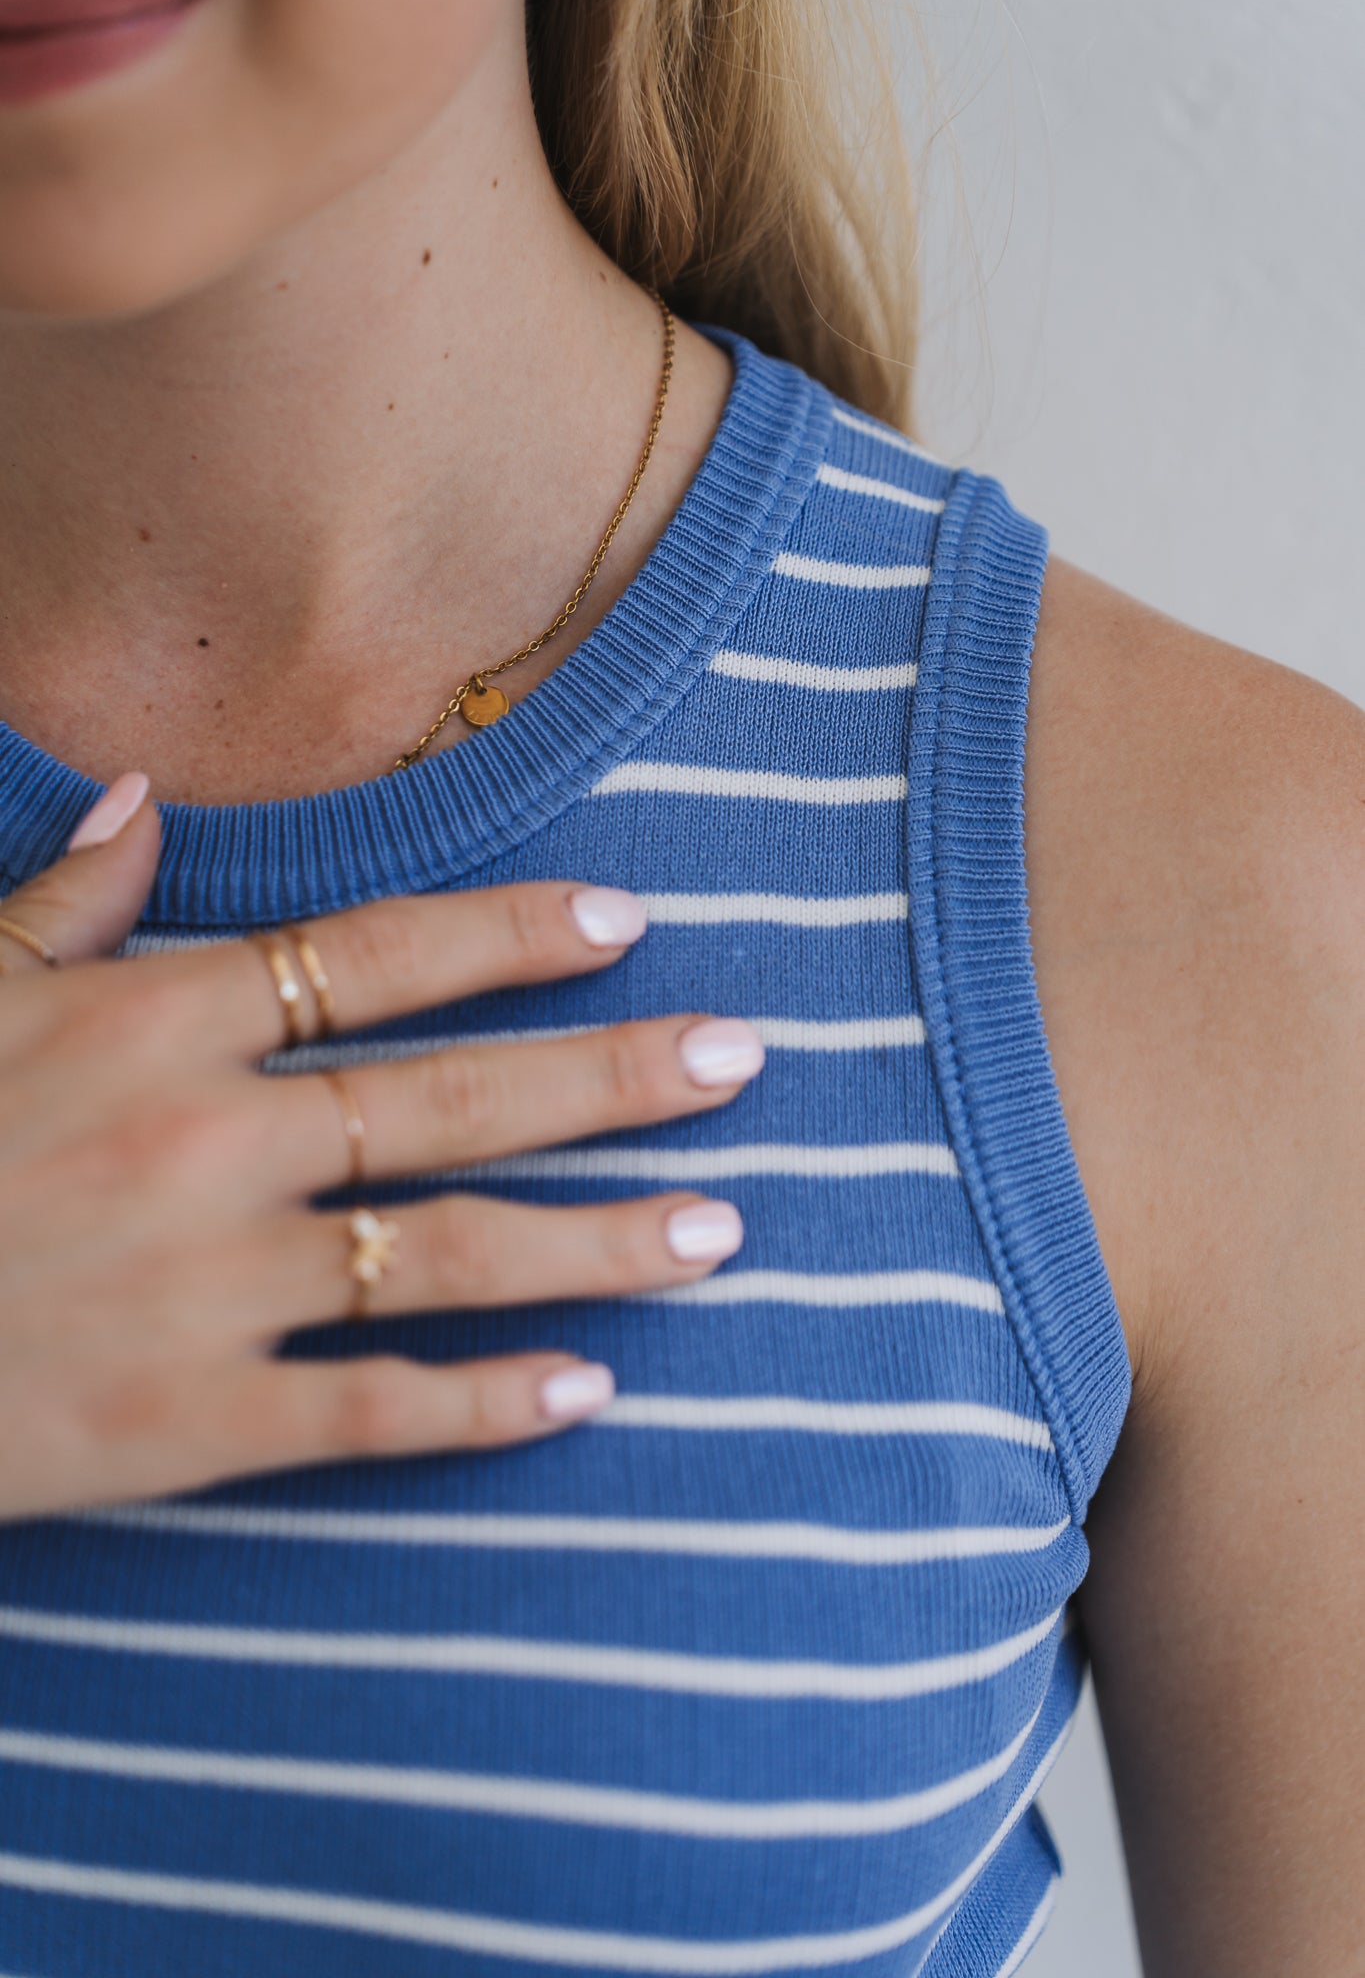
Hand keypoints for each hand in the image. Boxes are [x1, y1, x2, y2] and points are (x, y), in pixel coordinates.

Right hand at [0, 774, 761, 1523]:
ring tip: (720, 1229)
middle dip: (611, 1074)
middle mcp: (205, 1140)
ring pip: (446, 1252)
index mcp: (150, 1024)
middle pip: (453, 1094)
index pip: (371, 954)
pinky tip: (589, 1392)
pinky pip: (369, 1410)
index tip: (625, 914)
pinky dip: (482, 1403)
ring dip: (596, 1240)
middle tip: (743, 1058)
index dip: (508, 929)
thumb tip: (134, 797)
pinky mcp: (188, 1422)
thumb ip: (58, 901)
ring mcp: (208, 1286)